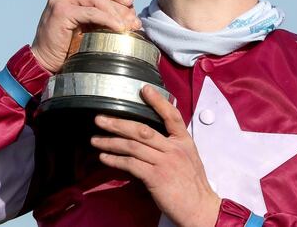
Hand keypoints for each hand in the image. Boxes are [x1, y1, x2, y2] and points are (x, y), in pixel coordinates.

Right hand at [31, 0, 140, 72]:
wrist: (44, 61)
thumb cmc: (66, 46)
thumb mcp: (87, 26)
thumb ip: (101, 16)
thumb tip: (130, 16)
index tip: (131, 7)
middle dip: (120, 4)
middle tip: (134, 21)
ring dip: (116, 12)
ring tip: (128, 26)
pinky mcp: (61, 11)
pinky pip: (91, 12)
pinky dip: (108, 19)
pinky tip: (118, 28)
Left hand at [91, 86, 220, 226]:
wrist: (200, 208)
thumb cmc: (193, 185)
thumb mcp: (188, 158)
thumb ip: (171, 146)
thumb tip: (149, 139)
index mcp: (184, 141)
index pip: (171, 115)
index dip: (158, 101)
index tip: (144, 90)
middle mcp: (174, 148)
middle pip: (142, 129)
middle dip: (118, 123)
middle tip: (100, 119)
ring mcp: (165, 162)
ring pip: (133, 146)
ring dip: (111, 142)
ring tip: (96, 139)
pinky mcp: (156, 177)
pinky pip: (131, 164)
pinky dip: (115, 160)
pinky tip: (105, 158)